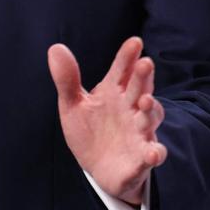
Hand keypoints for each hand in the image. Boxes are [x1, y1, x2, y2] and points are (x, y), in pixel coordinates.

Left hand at [47, 36, 166, 204]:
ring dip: (151, 110)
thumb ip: (66, 79)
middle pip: (140, 89)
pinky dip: (154, 154)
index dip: (128, 57)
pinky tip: (152, 153)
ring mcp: (138, 133)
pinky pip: (151, 155)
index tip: (135, 41)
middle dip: (143, 77)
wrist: (98, 168)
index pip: (122, 71)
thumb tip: (55, 48)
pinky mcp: (141, 159)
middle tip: (145, 63)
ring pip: (150, 119)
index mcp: (114, 93)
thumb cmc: (90, 131)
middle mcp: (131, 110)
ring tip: (145, 102)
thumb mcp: (73, 105)